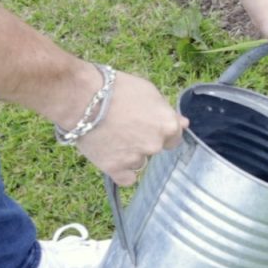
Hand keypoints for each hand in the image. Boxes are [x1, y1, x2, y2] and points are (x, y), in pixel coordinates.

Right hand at [76, 71, 188, 185]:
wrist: (83, 98)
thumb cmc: (118, 89)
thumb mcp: (149, 92)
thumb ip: (167, 112)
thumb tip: (184, 124)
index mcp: (168, 126)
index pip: (174, 137)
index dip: (160, 130)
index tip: (147, 125)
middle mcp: (155, 145)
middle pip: (155, 148)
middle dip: (144, 140)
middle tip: (126, 127)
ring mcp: (136, 158)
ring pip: (139, 162)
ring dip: (131, 154)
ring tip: (112, 137)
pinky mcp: (116, 169)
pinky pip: (126, 178)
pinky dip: (121, 171)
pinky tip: (113, 158)